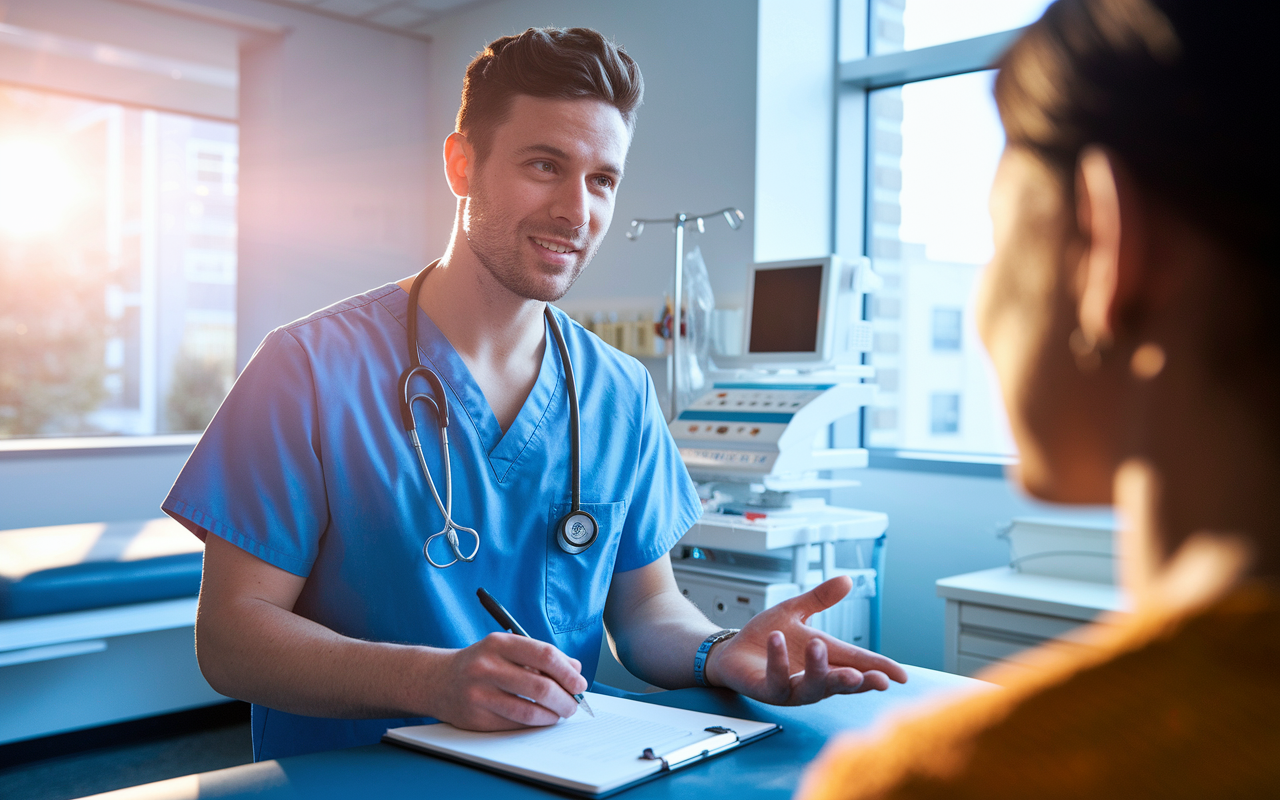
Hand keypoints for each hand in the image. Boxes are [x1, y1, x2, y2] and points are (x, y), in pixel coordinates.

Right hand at [425, 632, 587, 729]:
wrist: (438, 680)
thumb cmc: (482, 663)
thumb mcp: (507, 648)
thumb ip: (541, 655)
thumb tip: (576, 670)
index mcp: (499, 643)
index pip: (544, 655)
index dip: (568, 672)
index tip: (580, 684)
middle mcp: (487, 667)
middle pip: (541, 687)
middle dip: (565, 699)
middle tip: (574, 705)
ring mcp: (479, 694)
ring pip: (529, 712)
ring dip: (553, 715)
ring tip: (560, 713)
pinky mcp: (476, 718)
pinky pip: (515, 725)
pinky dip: (535, 724)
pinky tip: (541, 719)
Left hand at [703, 576, 907, 704]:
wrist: (732, 651)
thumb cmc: (766, 636)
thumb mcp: (795, 611)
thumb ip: (820, 599)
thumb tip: (847, 579)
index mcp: (826, 659)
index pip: (858, 665)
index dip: (880, 670)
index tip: (901, 676)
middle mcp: (813, 678)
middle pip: (841, 684)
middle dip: (857, 681)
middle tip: (870, 677)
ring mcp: (791, 687)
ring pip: (812, 687)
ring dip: (818, 669)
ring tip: (818, 645)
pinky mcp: (768, 690)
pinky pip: (777, 680)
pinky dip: (778, 660)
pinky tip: (777, 640)